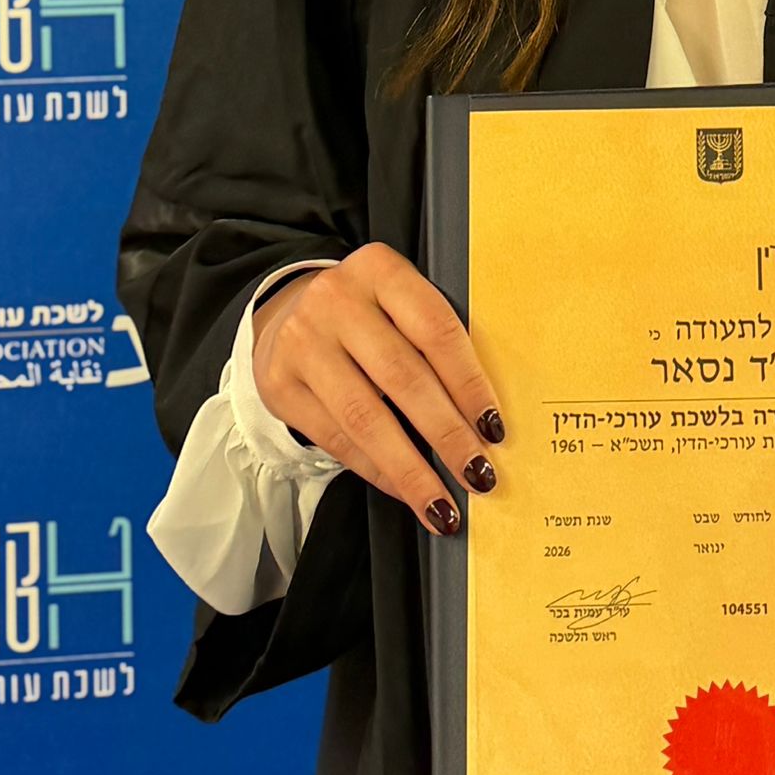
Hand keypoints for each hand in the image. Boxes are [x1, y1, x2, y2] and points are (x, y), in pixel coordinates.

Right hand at [251, 243, 504, 534]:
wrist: (289, 310)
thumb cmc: (368, 313)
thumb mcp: (400, 302)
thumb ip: (435, 339)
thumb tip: (484, 417)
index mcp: (380, 269)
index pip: (436, 329)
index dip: (469, 384)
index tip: (494, 428)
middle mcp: (336, 300)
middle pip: (403, 377)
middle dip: (446, 435)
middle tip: (479, 475)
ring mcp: (302, 342)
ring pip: (365, 418)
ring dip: (410, 469)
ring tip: (443, 505)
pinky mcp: (280, 384)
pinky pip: (336, 439)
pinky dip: (376, 471)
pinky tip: (404, 490)